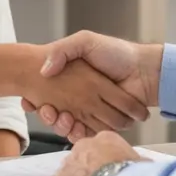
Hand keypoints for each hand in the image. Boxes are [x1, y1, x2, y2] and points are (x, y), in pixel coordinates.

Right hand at [22, 31, 162, 141]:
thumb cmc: (116, 52)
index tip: (31, 101)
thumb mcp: (85, 41)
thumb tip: (44, 70)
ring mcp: (90, 111)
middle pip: (54, 113)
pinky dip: (78, 134)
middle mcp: (79, 97)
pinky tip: (75, 127)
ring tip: (62, 118)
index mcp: (72, 79)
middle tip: (49, 111)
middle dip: (47, 115)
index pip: (47, 94)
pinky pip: (85, 134)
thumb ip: (63, 50)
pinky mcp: (102, 124)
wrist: (144, 70)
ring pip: (67, 126)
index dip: (36, 100)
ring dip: (60, 125)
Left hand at [45, 131, 145, 175]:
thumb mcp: (140, 161)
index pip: (98, 147)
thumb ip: (135, 160)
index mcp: (105, 138)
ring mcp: (68, 163)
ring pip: (67, 172)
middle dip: (86, 170)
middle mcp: (83, 146)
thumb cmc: (133, 174)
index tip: (106, 170)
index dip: (102, 161)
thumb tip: (141, 165)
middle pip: (81, 157)